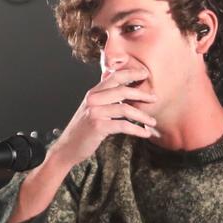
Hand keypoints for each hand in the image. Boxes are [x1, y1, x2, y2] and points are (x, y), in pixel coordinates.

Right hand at [9, 65, 156, 222]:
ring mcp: (95, 112)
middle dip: (141, 94)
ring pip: (126, 108)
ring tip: (153, 121)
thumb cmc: (82, 131)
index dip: (131, 73)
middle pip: (123, 90)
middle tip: (154, 98)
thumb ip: (104, 100)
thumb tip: (125, 93)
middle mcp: (93, 99)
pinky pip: (124, 125)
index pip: (114, 77)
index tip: (145, 74)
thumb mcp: (91, 110)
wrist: (67, 148)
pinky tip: (145, 133)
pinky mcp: (99, 126)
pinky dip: (137, 129)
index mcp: (93, 93)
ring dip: (143, 115)